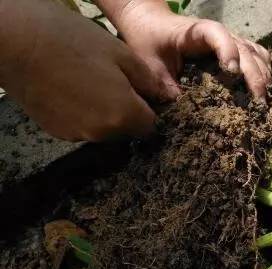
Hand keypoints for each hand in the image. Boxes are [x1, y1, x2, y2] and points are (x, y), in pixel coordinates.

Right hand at [0, 0, 161, 141]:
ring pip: (105, 129)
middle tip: (115, 80)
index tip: (143, 92)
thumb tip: (166, 97)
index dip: (151, 109)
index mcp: (123, 115)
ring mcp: (77, 135)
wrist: (15, 42)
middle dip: (129, 111)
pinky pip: (83, 127)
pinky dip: (84, 114)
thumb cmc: (72, 41)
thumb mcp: (120, 53)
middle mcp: (102, 133)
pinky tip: (72, 90)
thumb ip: (147, 81)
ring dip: (106, 113)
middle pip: (128, 130)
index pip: (151, 126)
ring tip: (91, 82)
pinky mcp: (57, 132)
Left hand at [110, 2, 271, 100]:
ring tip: (263, 101)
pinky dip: (264, 72)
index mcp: (197, 32)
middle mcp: (220, 35)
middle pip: (245, 49)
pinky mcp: (235, 50)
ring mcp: (231, 41)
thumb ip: (165, 88)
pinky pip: (258, 56)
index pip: (218, 34)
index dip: (228, 51)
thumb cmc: (149, 42)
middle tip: (258, 102)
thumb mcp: (151, 67)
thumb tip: (184, 117)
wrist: (150, 24)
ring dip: (263, 75)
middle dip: (254, 75)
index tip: (232, 72)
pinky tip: (265, 91)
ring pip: (256, 53)